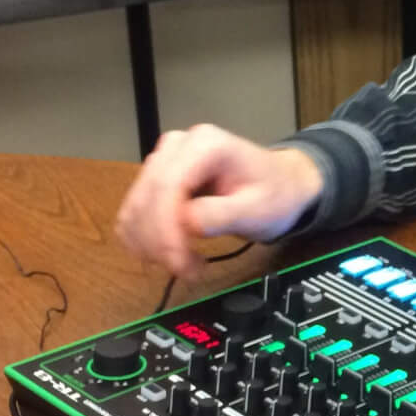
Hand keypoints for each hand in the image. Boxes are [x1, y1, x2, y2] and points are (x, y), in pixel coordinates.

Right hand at [115, 124, 323, 278]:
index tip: (177, 262)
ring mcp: (164, 160)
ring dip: (150, 244)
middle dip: (158, 241)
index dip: (164, 229)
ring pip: (135, 207)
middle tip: (185, 271)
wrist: (281, 185)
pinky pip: (135, 212)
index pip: (168, 186)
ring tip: (186, 264)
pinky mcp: (156, 179)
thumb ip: (222, 215)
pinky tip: (168, 255)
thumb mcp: (258, 209)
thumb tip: (186, 224)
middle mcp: (178, 146)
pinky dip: (143, 239)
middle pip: (147, 196)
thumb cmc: (275, 195)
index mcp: (205, 144)